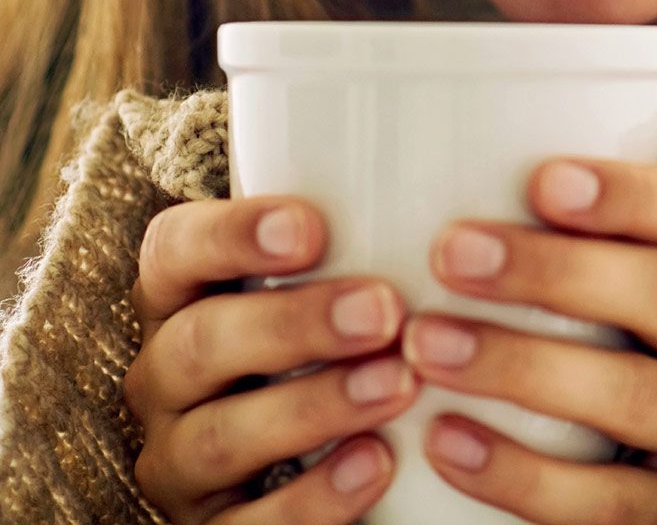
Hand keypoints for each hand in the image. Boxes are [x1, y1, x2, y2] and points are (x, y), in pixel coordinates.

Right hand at [123, 195, 422, 522]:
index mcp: (182, 298)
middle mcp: (166, 377)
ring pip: (221, 436)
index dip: (230, 235)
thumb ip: (374, 236)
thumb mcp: (339, 283)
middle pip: (200, 342)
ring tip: (399, 384)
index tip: (312, 228)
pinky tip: (378, 464)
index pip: (173, 250)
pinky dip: (312, 499)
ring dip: (313, 407)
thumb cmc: (344, 341)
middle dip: (293, 324)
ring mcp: (180, 460)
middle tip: (387, 309)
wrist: (319, 464)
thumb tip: (489, 164)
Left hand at [406, 157, 656, 524]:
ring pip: (633, 399)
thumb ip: (623, 217)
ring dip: (521, 367)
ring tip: (425, 343)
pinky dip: (520, 475)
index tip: (541, 180)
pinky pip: (607, 503)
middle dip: (556, 272)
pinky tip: (445, 440)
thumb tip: (482, 126)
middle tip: (451, 253)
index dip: (634, 197)